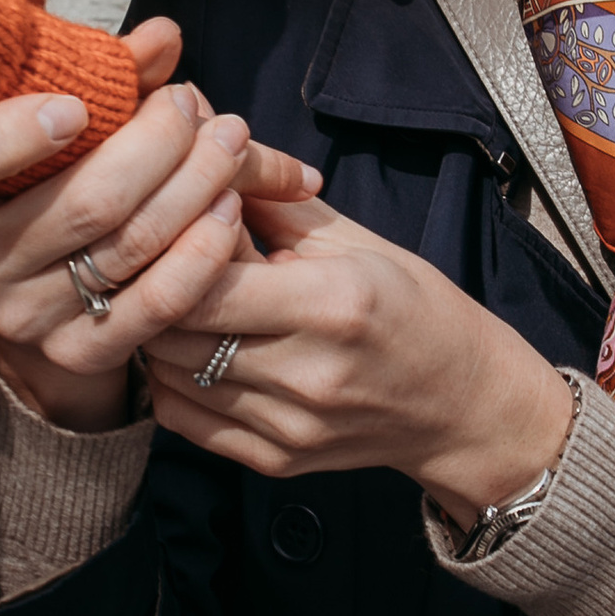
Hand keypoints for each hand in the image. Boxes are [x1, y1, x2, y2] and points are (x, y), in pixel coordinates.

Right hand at [0, 18, 321, 433]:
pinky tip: (230, 209)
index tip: (76, 105)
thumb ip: (100, 72)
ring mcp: (19, 317)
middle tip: (196, 105)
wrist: (33, 274)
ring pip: (129, 248)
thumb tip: (165, 36)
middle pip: (81, 204)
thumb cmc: (37, 165)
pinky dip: (203, 253)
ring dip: (196, 188)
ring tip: (232, 143)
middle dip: (158, 145)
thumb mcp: (43, 109)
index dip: (11, 137)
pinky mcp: (75, 352)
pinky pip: (156, 304)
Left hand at [144, 193, 571, 517]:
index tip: (169, 224)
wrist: (464, 406)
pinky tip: (189, 350)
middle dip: (152, 289)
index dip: (170, 249)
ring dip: (156, 332)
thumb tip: (204, 154)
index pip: (203, 283)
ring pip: (169, 375)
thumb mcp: (356, 241)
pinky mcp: (276, 461)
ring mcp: (290, 426)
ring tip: (170, 300)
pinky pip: (183, 420)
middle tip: (149, 259)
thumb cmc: (414, 309)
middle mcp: (308, 373)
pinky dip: (169, 380)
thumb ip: (273, 204)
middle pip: (176, 332)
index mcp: (332, 304)